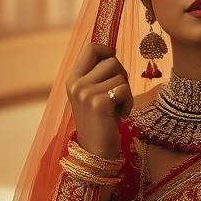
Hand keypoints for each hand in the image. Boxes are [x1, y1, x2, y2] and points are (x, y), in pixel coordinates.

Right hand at [66, 43, 132, 160]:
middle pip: (110, 60)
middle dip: (121, 75)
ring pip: (120, 74)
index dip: (107, 50)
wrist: (95, 152)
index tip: (114, 62)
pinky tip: (120, 115)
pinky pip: (124, 89)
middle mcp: (76, 84)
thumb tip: (111, 51)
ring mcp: (86, 93)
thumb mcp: (92, 95)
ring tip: (117, 107)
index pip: (90, 48)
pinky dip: (128, 102)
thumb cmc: (99, 122)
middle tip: (117, 94)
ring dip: (125, 91)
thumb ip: (97, 75)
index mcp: (72, 80)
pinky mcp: (99, 103)